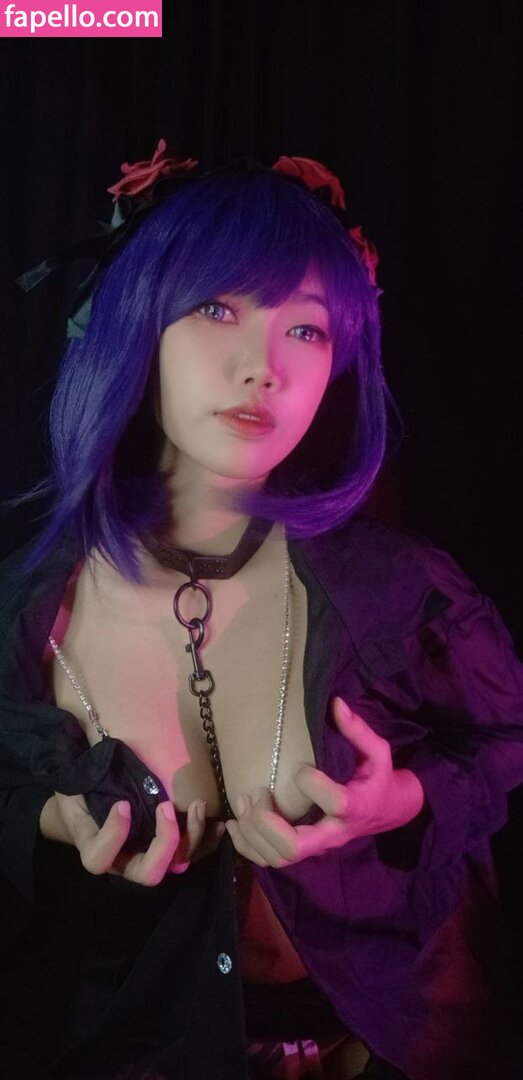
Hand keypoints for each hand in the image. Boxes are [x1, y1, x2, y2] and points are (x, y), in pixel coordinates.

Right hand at [53, 793, 225, 883]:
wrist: (90, 808)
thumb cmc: (81, 797)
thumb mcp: (73, 788)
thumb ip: (78, 780)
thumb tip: (79, 748)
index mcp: (96, 851)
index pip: (100, 859)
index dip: (113, 836)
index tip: (123, 804)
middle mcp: (124, 862)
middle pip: (148, 873)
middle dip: (164, 843)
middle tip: (166, 808)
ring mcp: (148, 858)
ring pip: (175, 865)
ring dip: (190, 838)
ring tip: (196, 805)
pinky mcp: (168, 850)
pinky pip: (191, 854)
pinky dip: (206, 841)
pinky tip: (218, 824)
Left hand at [225, 696, 425, 867]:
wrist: (387, 811)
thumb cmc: (378, 778)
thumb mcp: (377, 752)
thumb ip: (357, 730)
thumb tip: (335, 702)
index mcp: (356, 806)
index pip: (334, 803)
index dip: (310, 783)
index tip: (300, 765)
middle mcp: (334, 833)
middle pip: (295, 846)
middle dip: (265, 821)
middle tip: (258, 791)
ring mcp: (318, 846)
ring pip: (277, 857)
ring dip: (251, 833)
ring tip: (242, 801)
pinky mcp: (306, 850)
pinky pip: (270, 860)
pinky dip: (247, 846)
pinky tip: (234, 825)